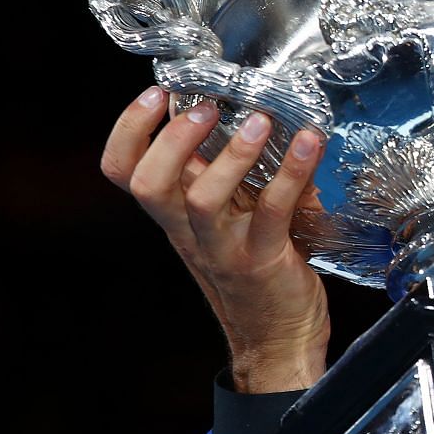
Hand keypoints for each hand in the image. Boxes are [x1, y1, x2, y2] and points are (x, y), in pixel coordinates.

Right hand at [101, 86, 330, 391]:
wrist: (280, 340)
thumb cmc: (259, 274)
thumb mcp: (230, 220)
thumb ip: (229, 179)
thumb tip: (245, 115)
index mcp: (175, 217)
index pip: (123, 171)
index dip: (128, 130)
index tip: (156, 93)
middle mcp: (190, 232)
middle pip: (148, 184)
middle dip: (171, 139)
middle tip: (206, 108)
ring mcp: (224, 248)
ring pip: (203, 199)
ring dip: (231, 155)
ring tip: (259, 121)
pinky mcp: (264, 261)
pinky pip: (273, 212)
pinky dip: (291, 173)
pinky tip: (310, 144)